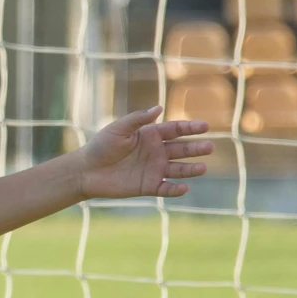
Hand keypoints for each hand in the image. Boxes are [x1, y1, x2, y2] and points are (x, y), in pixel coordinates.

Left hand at [76, 106, 212, 199]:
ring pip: (178, 169)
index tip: (205, 126)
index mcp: (151, 135)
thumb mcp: (119, 129)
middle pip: (181, 149)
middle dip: (196, 148)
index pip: (175, 130)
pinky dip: (175, 189)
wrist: (86, 171)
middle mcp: (156, 152)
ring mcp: (154, 169)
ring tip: (203, 168)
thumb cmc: (101, 146)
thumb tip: (159, 108)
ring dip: (191, 169)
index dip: (190, 128)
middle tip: (210, 147)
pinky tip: (184, 188)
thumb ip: (138, 119)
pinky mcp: (148, 186)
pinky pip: (166, 188)